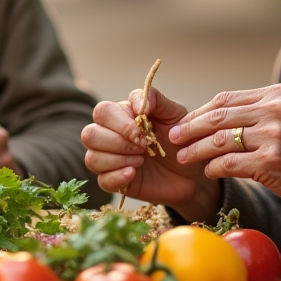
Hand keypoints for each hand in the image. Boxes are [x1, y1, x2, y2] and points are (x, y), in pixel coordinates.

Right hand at [82, 87, 219, 219]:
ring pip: (92, 158)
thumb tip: (140, 103)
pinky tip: (134, 174)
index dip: (121, 124)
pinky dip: (117, 177)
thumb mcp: (175, 115)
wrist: (191, 171)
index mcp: (120, 115)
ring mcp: (109, 159)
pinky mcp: (114, 181)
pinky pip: (101, 180)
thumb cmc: (181, 139)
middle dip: (118, 143)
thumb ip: (157, 100)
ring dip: (118, 160)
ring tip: (141, 160)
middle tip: (143, 148)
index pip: (102, 112)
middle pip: (89, 135)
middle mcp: (109, 135)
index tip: (145, 133)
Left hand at [169, 84, 280, 236]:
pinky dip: (213, 168)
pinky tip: (207, 173)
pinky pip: (229, 163)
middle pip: (218, 116)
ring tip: (182, 158)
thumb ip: (258, 112)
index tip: (184, 122)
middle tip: (173, 138)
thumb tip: (215, 115)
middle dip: (191, 128)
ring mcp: (273, 136)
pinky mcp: (270, 162)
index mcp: (277, 94)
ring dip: (196, 150)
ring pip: (219, 140)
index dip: (201, 111)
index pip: (226, 99)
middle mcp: (275, 110)